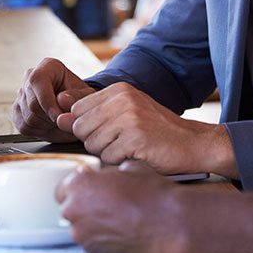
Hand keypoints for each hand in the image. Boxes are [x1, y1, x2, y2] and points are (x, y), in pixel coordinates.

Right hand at [11, 57, 94, 141]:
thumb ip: (77, 97)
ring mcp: (21, 94)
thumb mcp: (86, 95)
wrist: (72, 107)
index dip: (48, 102)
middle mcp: (30, 77)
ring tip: (60, 121)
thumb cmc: (78, 97)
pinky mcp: (17, 111)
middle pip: (33, 104)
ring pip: (29, 117)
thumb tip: (62, 100)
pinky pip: (24, 126)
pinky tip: (50, 124)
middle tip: (65, 121)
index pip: (38, 81)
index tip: (60, 116)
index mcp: (48, 66)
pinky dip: (39, 131)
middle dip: (50, 118)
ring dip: (47, 125)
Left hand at [56, 83, 235, 175]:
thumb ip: (92, 112)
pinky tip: (136, 155)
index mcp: (119, 90)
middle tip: (121, 142)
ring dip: (108, 153)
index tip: (110, 131)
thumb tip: (60, 115)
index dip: (89, 127)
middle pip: (81, 128)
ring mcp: (129, 118)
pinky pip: (107, 157)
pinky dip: (119, 162)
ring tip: (129, 148)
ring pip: (92, 144)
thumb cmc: (159, 131)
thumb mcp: (127, 113)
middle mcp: (122, 100)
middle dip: (96, 141)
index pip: (78, 109)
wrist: (193, 143)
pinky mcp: (135, 138)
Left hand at [57, 160, 252, 252]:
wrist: (171, 224)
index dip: (81, 189)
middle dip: (85, 207)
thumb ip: (109, 173)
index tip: (91, 190)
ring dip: (94, 225)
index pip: (65, 187)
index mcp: (79, 186)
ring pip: (81, 229)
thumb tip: (107, 176)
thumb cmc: (154, 195)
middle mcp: (74, 212)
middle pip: (70, 209)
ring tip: (119, 220)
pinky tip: (123, 234)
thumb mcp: (131, 168)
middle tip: (108, 205)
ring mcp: (83, 237)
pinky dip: (103, 241)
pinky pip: (93, 245)